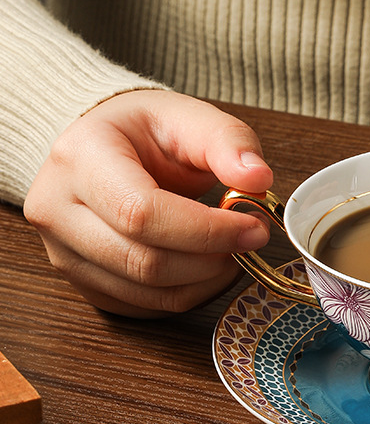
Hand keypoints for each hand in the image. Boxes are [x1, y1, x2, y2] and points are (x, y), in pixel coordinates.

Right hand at [24, 90, 272, 316]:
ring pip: (149, 293)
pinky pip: (147, 307)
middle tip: (251, 238)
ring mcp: (63, 253)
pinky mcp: (84, 283)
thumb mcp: (189, 116)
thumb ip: (228, 142)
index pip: (142, 214)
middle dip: (213, 258)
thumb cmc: (144, 131)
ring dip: (208, 280)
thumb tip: (258, 178)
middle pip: (146, 262)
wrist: (102, 147)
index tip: (253, 226)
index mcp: (80, 159)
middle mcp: (57, 211)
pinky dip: (191, 293)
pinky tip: (208, 265)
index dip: (207, 231)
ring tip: (233, 249)